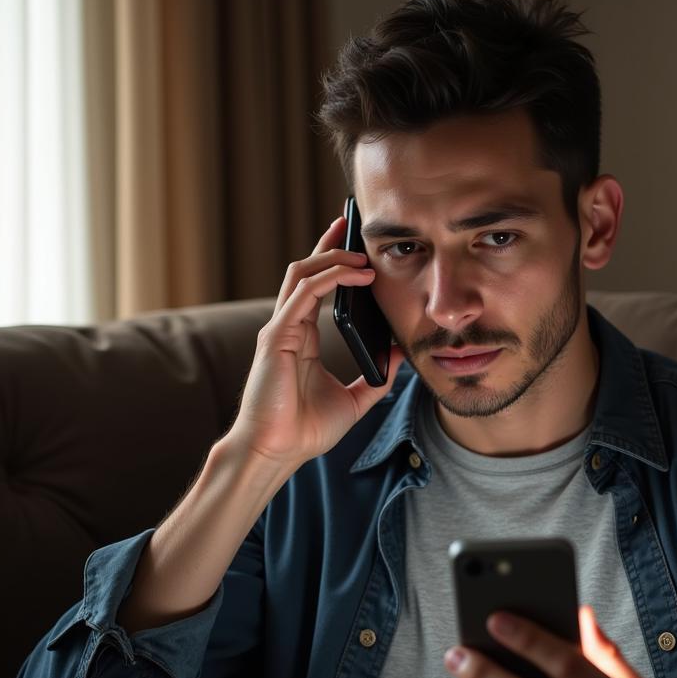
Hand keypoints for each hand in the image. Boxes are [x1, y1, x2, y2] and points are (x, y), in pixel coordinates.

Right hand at [225, 214, 404, 469]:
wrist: (278, 452)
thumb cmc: (305, 430)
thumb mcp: (355, 400)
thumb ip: (377, 377)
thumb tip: (401, 354)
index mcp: (302, 338)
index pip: (316, 287)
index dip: (333, 262)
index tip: (356, 245)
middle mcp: (288, 327)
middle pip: (306, 270)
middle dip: (329, 244)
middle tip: (354, 225)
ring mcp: (279, 329)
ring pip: (302, 274)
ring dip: (333, 258)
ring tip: (364, 256)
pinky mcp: (275, 336)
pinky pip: (302, 294)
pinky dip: (330, 278)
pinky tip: (357, 275)